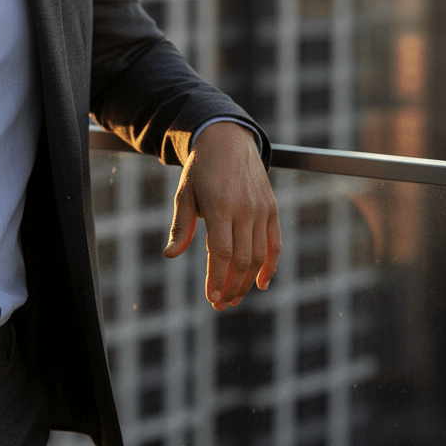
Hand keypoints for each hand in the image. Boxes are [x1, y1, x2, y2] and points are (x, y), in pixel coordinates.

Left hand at [163, 121, 280, 309]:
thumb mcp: (185, 193)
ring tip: (234, 298)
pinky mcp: (272, 208)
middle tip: (220, 305)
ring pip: (259, 256)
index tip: (212, 299)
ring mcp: (262, 209)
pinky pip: (275, 244)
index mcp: (220, 205)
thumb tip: (170, 255)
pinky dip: (271, 267)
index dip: (218, 279)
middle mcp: (245, 208)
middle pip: (242, 260)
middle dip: (232, 287)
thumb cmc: (201, 169)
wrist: (227, 140)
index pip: (222, 252)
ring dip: (248, 282)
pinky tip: (261, 284)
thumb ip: (181, 226)